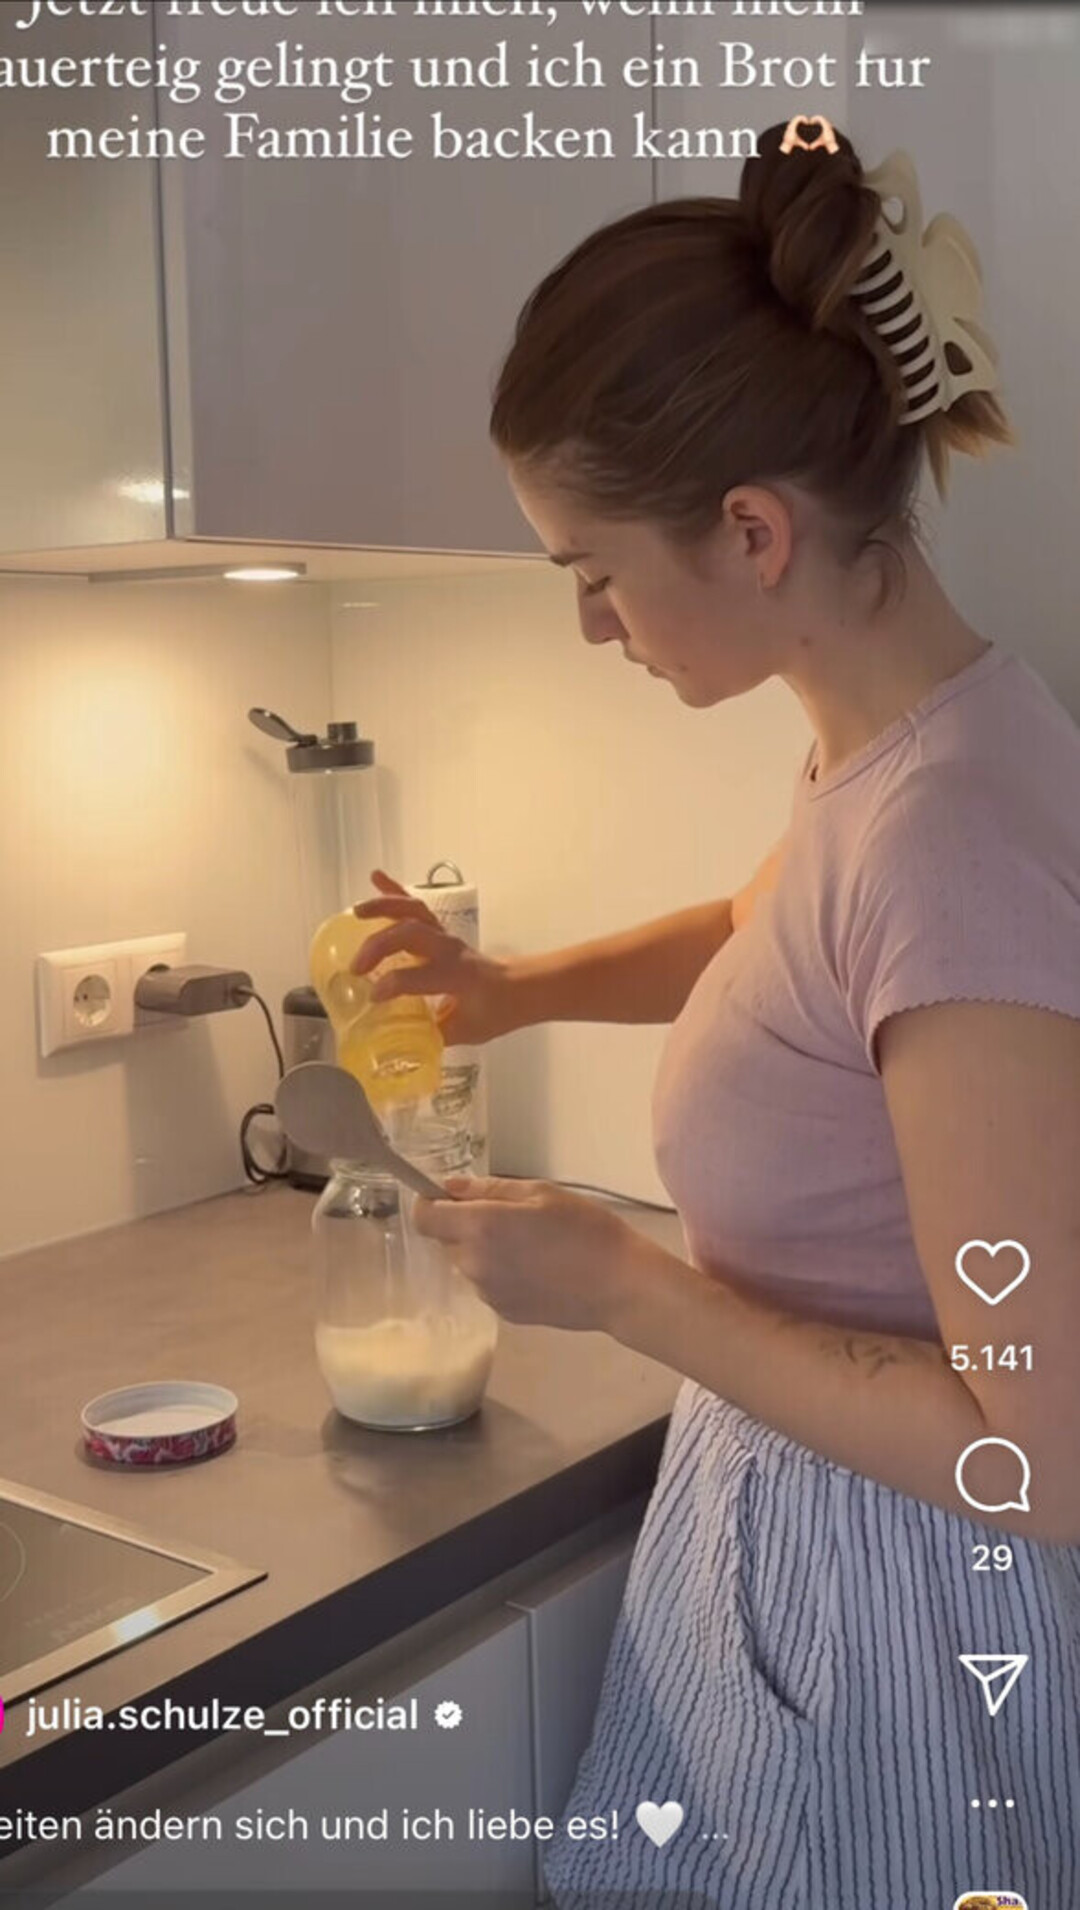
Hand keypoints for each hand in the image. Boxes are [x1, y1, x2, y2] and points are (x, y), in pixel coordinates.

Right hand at [352, 871, 516, 1046]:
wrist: (521, 988)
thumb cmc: (497, 1010)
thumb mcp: (466, 1032)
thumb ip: (432, 1033)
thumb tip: (399, 1037)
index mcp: (457, 976)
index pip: (417, 976)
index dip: (392, 985)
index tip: (373, 997)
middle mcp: (449, 950)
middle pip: (410, 934)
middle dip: (379, 945)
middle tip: (356, 967)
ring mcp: (445, 937)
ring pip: (414, 912)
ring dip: (383, 907)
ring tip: (356, 912)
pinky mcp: (440, 932)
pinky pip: (417, 907)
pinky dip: (395, 891)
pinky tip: (376, 877)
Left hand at [411, 1177, 647, 1331]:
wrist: (619, 1284)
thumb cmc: (585, 1228)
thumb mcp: (540, 1193)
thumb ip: (488, 1189)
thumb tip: (449, 1187)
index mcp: (481, 1227)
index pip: (424, 1218)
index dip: (430, 1204)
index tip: (451, 1198)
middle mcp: (474, 1263)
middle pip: (447, 1241)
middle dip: (466, 1226)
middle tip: (511, 1219)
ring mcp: (487, 1293)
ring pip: (468, 1263)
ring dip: (484, 1251)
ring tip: (530, 1246)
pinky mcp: (503, 1313)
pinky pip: (488, 1284)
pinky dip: (501, 1274)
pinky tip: (537, 1269)